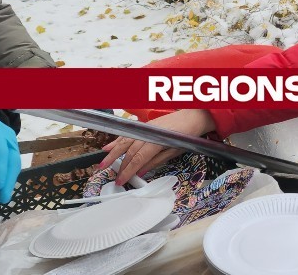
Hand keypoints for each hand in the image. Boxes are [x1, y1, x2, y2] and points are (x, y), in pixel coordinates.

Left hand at [0, 110, 19, 203]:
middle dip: (8, 180)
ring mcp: (8, 144)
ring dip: (8, 182)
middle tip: (2, 199)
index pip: (0, 151)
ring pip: (14, 165)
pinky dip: (5, 179)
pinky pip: (9, 166)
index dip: (1, 168)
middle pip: (12, 160)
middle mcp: (6, 138)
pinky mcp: (6, 152)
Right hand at [101, 109, 215, 184]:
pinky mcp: (145, 125)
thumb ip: (156, 161)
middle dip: (120, 165)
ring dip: (113, 153)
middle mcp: (148, 132)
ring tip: (104, 163)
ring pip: (125, 141)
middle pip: (130, 151)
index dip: (128, 171)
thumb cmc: (187, 135)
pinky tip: (109, 146)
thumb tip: (141, 171)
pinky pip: (128, 134)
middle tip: (113, 177)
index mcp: (157, 141)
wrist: (193, 117)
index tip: (121, 180)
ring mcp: (145, 127)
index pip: (138, 159)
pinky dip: (118, 140)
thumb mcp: (174, 152)